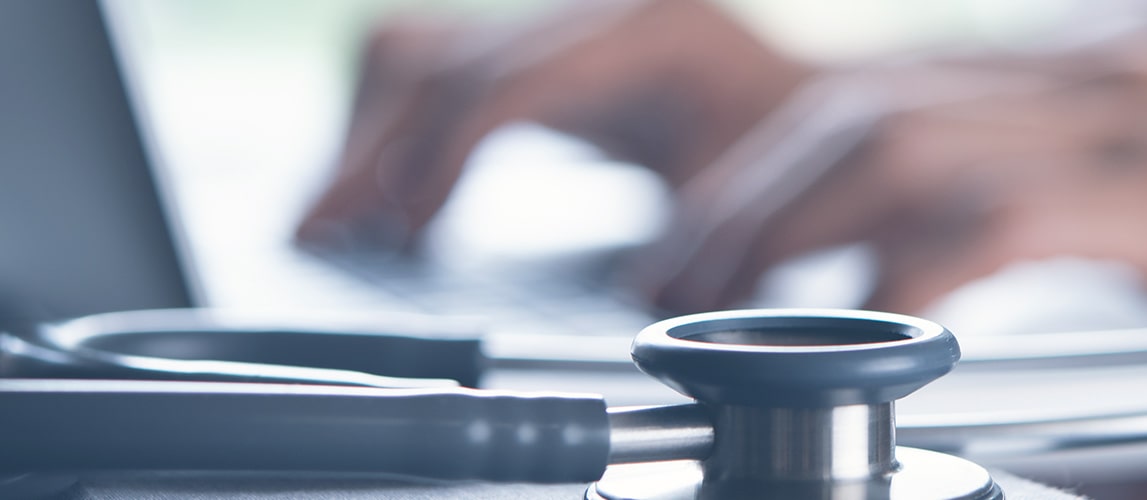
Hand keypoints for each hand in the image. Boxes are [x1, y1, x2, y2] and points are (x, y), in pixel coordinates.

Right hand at [294, 0, 808, 251]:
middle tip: (322, 233)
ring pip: (414, 53)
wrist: (813, 113)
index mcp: (655, 35)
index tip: (403, 229)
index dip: (445, 151)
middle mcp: (594, 13)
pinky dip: (390, 132)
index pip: (512, 80)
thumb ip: (698, 242)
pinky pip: (431, 72)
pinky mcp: (531, 52)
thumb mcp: (755, 200)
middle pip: (439, 56)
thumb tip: (642, 297)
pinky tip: (380, 203)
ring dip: (363, 137)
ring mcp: (557, 25)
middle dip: (372, 149)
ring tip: (333, 225)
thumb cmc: (794, 162)